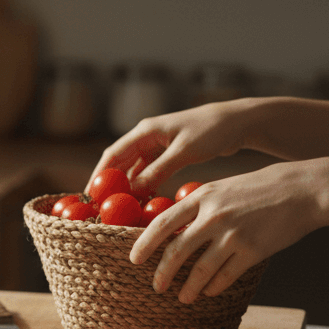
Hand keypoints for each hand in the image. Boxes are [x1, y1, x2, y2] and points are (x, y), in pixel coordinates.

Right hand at [90, 101, 255, 194]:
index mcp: (145, 131)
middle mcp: (147, 137)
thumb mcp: (183, 152)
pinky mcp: (169, 153)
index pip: (113, 154)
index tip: (90, 194)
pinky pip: (150, 171)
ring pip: (135, 168)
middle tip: (101, 204)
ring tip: (121, 206)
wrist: (238, 122)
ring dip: (128, 185)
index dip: (99, 174)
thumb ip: (158, 170)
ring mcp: (158, 145)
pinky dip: (145, 184)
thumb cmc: (212, 131)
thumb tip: (134, 190)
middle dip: (110, 182)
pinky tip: (144, 199)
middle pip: (120, 162)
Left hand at [130, 162, 319, 303]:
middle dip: (163, 273)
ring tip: (182, 298)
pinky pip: (226, 276)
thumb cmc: (259, 188)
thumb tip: (173, 228)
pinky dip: (214, 287)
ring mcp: (234, 235)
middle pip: (177, 251)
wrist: (302, 190)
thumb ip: (197, 206)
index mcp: (202, 197)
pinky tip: (208, 291)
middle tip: (156, 286)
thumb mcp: (222, 189)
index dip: (144, 244)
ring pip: (201, 270)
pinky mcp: (254, 251)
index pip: (162, 224)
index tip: (134, 259)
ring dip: (188, 288)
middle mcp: (214, 217)